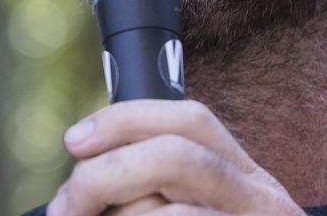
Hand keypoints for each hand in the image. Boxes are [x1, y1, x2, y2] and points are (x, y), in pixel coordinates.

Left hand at [46, 99, 305, 215]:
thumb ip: (164, 195)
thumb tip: (85, 177)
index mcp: (249, 182)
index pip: (192, 122)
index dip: (127, 121)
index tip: (75, 140)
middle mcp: (261, 204)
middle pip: (175, 157)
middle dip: (103, 176)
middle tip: (64, 210)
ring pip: (165, 214)